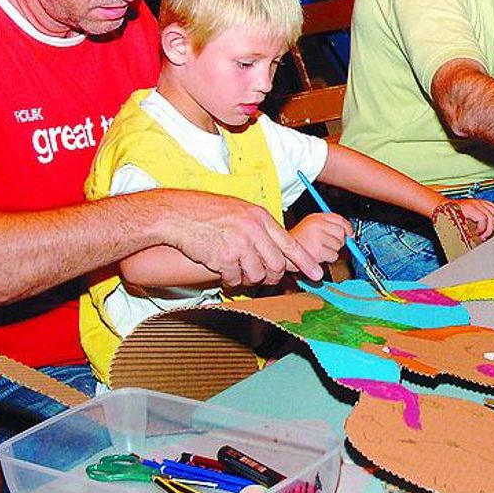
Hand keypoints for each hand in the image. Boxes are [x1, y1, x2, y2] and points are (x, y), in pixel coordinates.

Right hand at [164, 192, 327, 286]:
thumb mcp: (240, 211)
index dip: (305, 262)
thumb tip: (277, 249)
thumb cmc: (206, 212)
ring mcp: (239, 244)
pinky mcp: (224, 257)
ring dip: (248, 279)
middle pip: (277, 265)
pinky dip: (230, 280)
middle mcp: (253, 230)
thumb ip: (259, 228)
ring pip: (257, 275)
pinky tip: (222, 271)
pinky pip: (235, 279)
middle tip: (264, 278)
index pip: (290, 244)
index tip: (316, 273)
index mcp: (260, 217)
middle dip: (272, 277)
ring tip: (237, 270)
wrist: (177, 214)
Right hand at [288, 212, 353, 280]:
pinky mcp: (318, 251)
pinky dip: (328, 258)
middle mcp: (316, 225)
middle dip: (339, 241)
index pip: (339, 219)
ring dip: (332, 251)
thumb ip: (329, 226)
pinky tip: (318, 255)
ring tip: (319, 250)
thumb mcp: (310, 226)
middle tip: (328, 245)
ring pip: (338, 246)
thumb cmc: (297, 241)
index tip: (350, 233)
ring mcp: (317, 238)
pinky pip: (334, 256)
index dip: (348, 227)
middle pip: (342, 233)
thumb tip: (350, 232)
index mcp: (315, 217)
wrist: (281, 252)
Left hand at [441, 199, 493, 238]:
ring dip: (493, 223)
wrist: (441, 207)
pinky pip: (492, 207)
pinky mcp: (480, 202)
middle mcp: (474, 203)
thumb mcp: (454, 226)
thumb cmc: (445, 216)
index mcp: (468, 208)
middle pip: (492, 215)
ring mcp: (478, 201)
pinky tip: (489, 224)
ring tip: (487, 231)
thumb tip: (472, 242)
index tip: (479, 236)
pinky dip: (493, 217)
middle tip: (483, 237)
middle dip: (489, 229)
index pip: (483, 218)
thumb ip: (464, 233)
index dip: (483, 229)